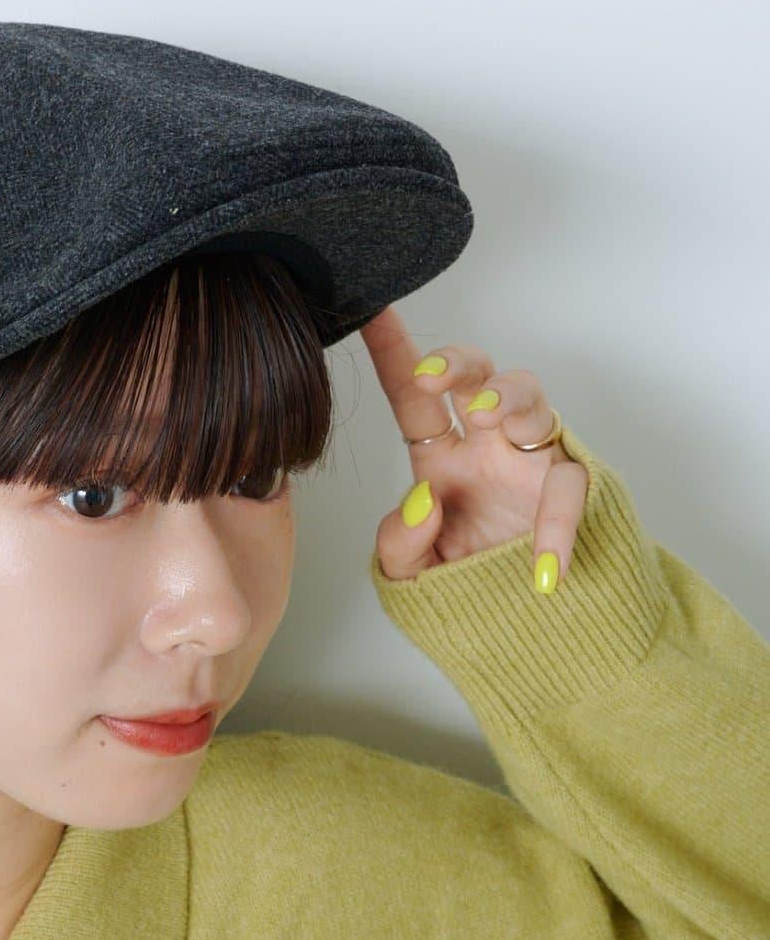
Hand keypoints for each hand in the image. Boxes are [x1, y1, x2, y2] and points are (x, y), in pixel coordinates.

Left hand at [358, 304, 588, 591]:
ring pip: (532, 401)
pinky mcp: (570, 491)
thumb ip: (400, 544)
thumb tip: (422, 500)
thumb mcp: (413, 574)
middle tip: (432, 378)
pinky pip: (569, 488)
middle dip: (456, 363)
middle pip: (478, 376)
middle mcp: (489, 447)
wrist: (523, 627)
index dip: (394, 355)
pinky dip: (557, 525)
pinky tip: (543, 567)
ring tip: (485, 416)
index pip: (413, 399)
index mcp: (443, 457)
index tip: (370, 312)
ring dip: (506, 397)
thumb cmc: (467, 585)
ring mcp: (533, 463)